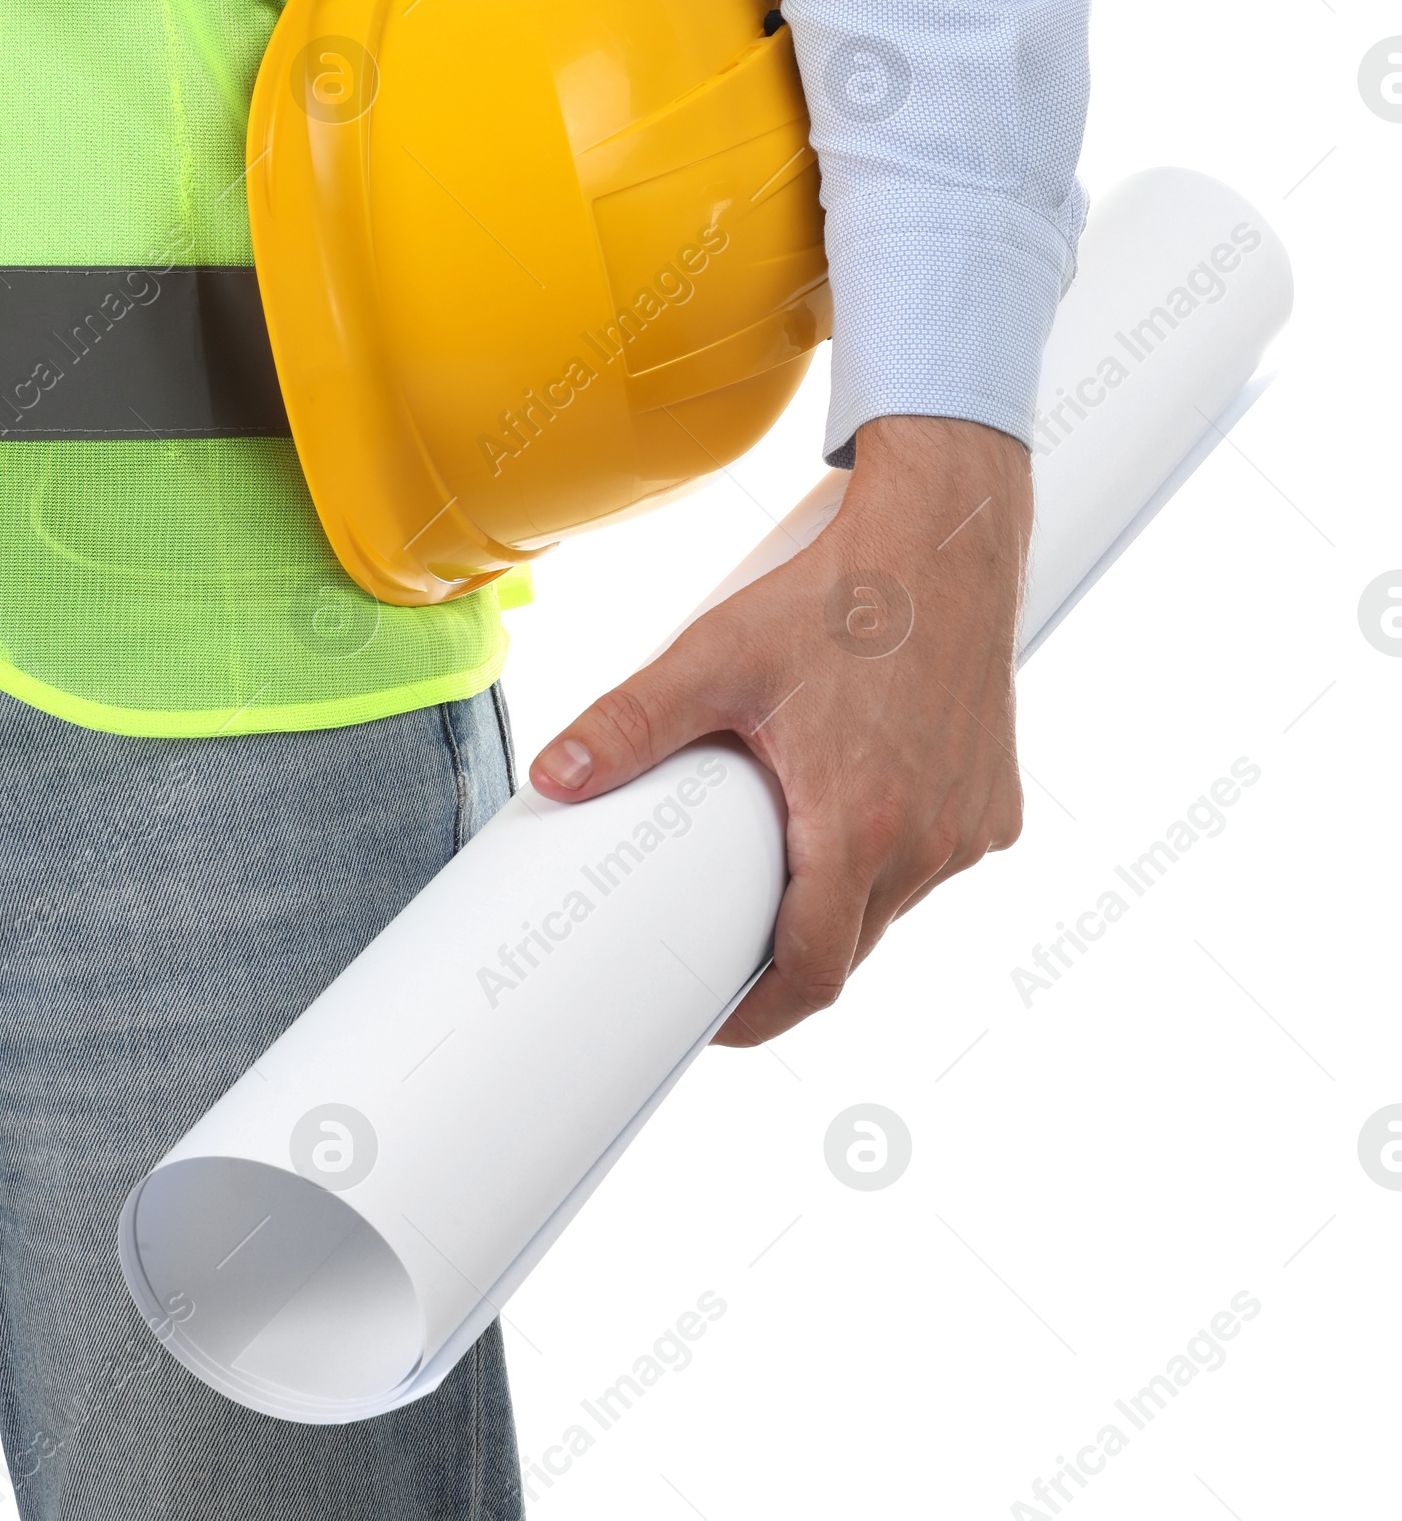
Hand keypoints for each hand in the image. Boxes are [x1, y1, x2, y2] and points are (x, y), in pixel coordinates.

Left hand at [527, 414, 1031, 1044]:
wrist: (947, 535)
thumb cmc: (838, 594)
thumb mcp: (717, 658)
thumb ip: (630, 723)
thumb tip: (551, 777)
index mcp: (859, 830)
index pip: (810, 978)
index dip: (756, 1016)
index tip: (713, 1016)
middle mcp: (928, 844)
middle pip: (849, 947)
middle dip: (788, 955)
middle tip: (728, 926)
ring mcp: (972, 827)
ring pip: (895, 905)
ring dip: (842, 901)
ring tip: (786, 853)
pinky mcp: (998, 802)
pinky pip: (938, 861)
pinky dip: (894, 855)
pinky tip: (857, 807)